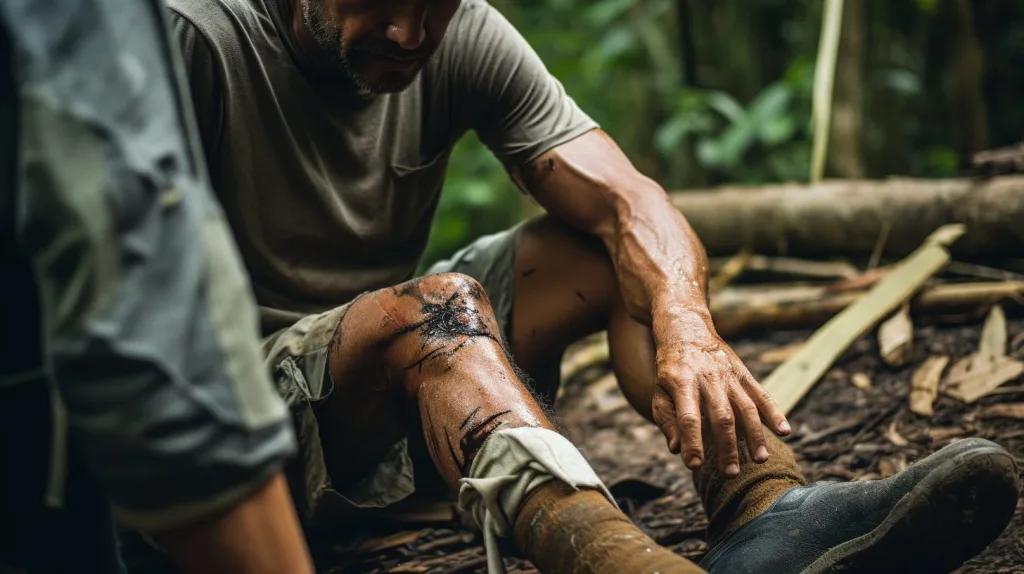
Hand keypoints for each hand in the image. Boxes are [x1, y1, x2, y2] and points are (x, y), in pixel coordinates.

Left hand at [649, 306, 789, 477]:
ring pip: (745, 407)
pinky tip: (785, 431)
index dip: (692, 442)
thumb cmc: (670, 369)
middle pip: (721, 416)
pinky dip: (775, 412)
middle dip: (727, 446)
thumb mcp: (658, 391)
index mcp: (681, 382)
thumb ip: (667, 420)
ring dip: (754, 435)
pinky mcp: (743, 373)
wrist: (686, 329)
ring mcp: (729, 375)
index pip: (688, 417)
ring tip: (759, 460)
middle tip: (729, 474)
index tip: (694, 465)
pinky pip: (761, 394)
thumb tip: (677, 449)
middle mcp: (708, 378)